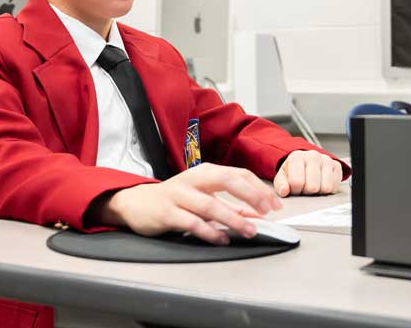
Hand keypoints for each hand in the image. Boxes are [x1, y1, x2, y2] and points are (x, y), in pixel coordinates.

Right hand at [96, 163, 281, 244]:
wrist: (136, 202)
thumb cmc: (174, 198)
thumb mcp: (203, 196)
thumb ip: (229, 204)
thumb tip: (256, 214)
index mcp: (205, 172)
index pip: (238, 174)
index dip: (258, 188)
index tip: (274, 204)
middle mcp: (193, 179)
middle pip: (227, 181)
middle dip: (251, 196)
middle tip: (267, 212)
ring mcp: (179, 195)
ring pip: (210, 205)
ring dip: (233, 219)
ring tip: (249, 230)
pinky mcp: (167, 212)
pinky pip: (192, 223)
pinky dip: (210, 232)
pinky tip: (222, 239)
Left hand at [273, 150, 341, 197]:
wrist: (305, 162)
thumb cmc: (293, 170)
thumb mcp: (282, 176)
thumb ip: (280, 184)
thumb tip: (284, 191)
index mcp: (297, 157)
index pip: (297, 182)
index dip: (295, 190)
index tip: (294, 188)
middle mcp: (313, 156)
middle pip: (312, 187)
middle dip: (307, 191)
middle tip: (304, 187)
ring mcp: (326, 160)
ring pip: (325, 188)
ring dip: (318, 192)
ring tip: (312, 185)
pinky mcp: (336, 165)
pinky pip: (335, 186)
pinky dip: (328, 189)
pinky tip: (321, 183)